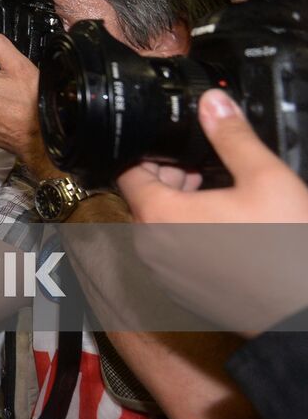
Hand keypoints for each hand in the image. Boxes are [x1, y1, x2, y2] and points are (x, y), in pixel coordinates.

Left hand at [118, 90, 307, 333]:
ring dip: (180, 208)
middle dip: (170, 178)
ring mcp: (165, 275)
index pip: (129, 171)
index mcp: (158, 216)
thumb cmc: (287, 252)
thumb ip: (232, 136)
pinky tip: (226, 231)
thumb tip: (212, 102)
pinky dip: (189, 237)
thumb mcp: (266, 178)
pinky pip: (173, 255)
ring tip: (220, 198)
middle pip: (143, 198)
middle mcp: (151, 248)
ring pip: (158, 227)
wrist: (305, 315)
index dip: (151, 153)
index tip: (176, 147)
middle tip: (204, 169)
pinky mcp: (184, 294)